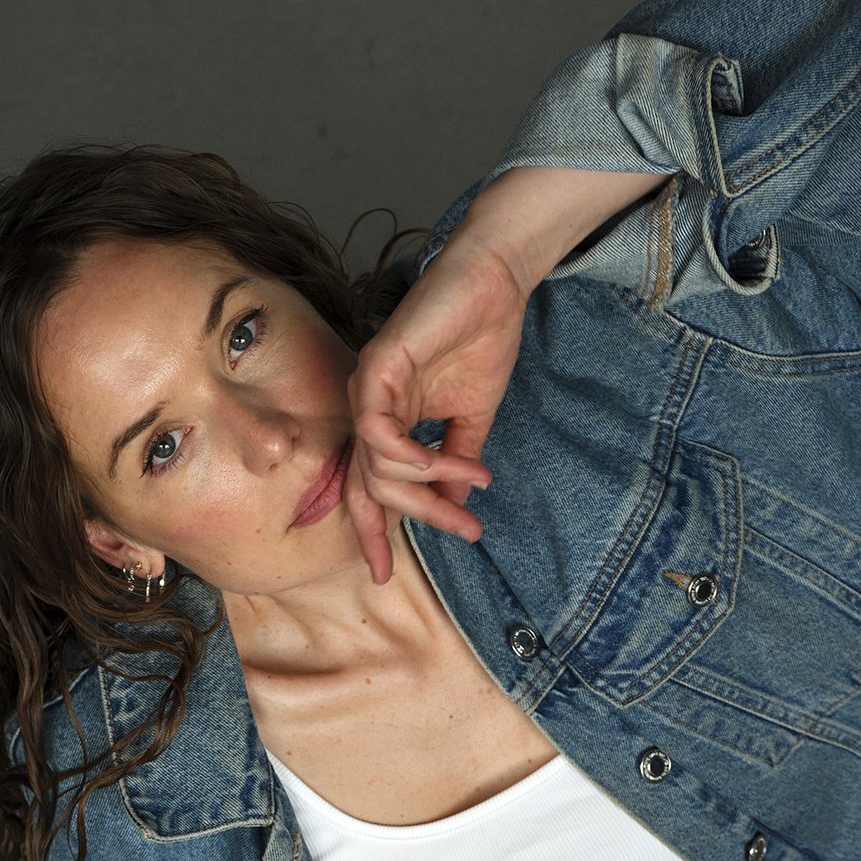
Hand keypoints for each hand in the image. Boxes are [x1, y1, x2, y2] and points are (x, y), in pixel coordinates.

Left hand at [343, 233, 524, 585]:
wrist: (494, 285)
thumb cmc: (480, 340)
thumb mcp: (471, 421)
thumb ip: (455, 467)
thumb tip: (453, 511)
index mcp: (387, 422)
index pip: (366, 489)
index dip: (372, 532)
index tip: (383, 575)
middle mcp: (368, 409)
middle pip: (371, 488)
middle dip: (416, 519)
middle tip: (465, 531)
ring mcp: (367, 388)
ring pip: (377, 467)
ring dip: (431, 483)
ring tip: (475, 476)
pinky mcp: (376, 366)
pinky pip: (378, 431)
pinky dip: (410, 456)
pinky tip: (439, 462)